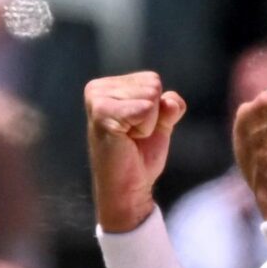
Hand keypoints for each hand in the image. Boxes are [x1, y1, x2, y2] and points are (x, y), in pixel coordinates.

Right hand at [84, 72, 186, 232]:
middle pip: (153, 83)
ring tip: (129, 139)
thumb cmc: (140, 156)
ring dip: (148, 122)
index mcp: (107, 86)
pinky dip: (146, 128)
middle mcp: (96, 88)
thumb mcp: (160, 122)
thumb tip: (170, 102)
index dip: (155, 108)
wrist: (129, 188)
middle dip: (153, 114)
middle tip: (133, 136)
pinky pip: (146, 108)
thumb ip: (168, 104)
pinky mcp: (102, 114)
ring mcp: (97, 100)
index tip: (135, 129)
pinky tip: (127, 140)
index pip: (152, 79)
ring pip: (152, 95)